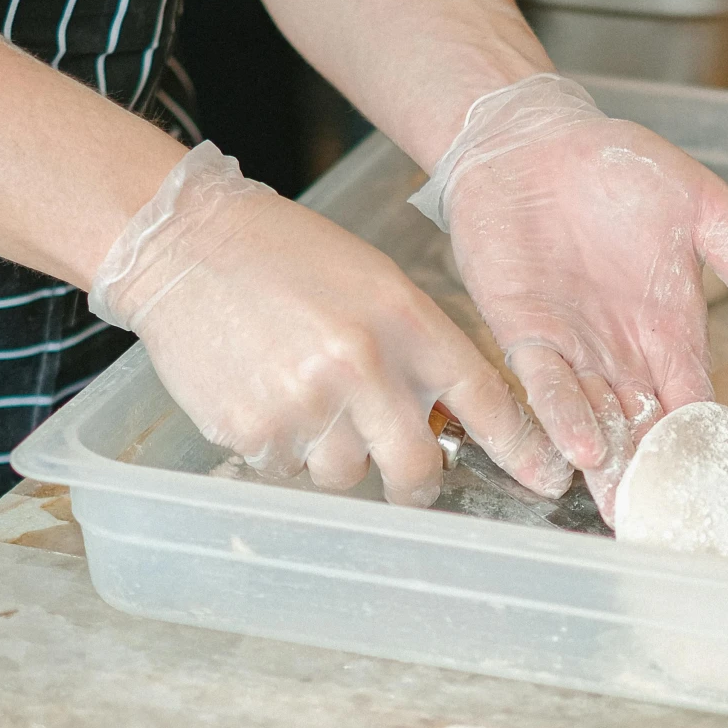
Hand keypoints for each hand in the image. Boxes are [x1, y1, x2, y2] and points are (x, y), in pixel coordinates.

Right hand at [93, 143, 570, 507]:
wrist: (183, 244)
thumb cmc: (283, 258)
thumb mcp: (372, 283)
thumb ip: (416, 348)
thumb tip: (453, 424)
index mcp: (403, 319)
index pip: (483, 398)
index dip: (519, 448)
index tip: (544, 479)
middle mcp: (361, 366)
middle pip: (415, 467)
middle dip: (416, 483)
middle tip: (405, 478)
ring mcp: (305, 404)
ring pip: (345, 476)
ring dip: (333, 455)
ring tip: (302, 399)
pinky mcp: (253, 431)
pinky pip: (287, 471)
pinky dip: (281, 449)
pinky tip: (263, 396)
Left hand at [411, 75, 727, 511]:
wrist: (534, 139)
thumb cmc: (621, 167)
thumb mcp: (703, 204)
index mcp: (671, 327)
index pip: (695, 399)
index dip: (707, 442)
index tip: (726, 491)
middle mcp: (622, 350)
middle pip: (643, 426)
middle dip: (653, 475)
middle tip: (669, 528)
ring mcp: (572, 347)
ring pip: (596, 418)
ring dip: (609, 464)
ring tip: (626, 508)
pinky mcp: (523, 331)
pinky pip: (544, 383)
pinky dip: (562, 415)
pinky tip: (582, 450)